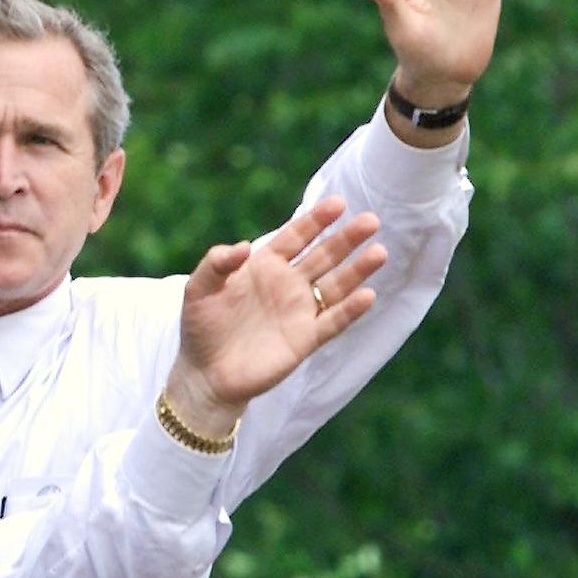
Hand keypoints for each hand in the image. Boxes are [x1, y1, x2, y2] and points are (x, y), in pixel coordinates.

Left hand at [163, 196, 386, 436]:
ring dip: (357, 270)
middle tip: (371, 220)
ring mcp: (299, 311)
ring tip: (379, 252)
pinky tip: (367, 295)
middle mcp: (287, 284)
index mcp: (264, 266)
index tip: (338, 203)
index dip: (315, 220)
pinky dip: (350, 310)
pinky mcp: (305, 339)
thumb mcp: (198, 290)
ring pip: (335, 285)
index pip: (295, 237)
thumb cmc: (200, 327)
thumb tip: (243, 247)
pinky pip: (333, 321)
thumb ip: (216, 264)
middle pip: (323, 256)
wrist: (205, 374)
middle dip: (346, 238)